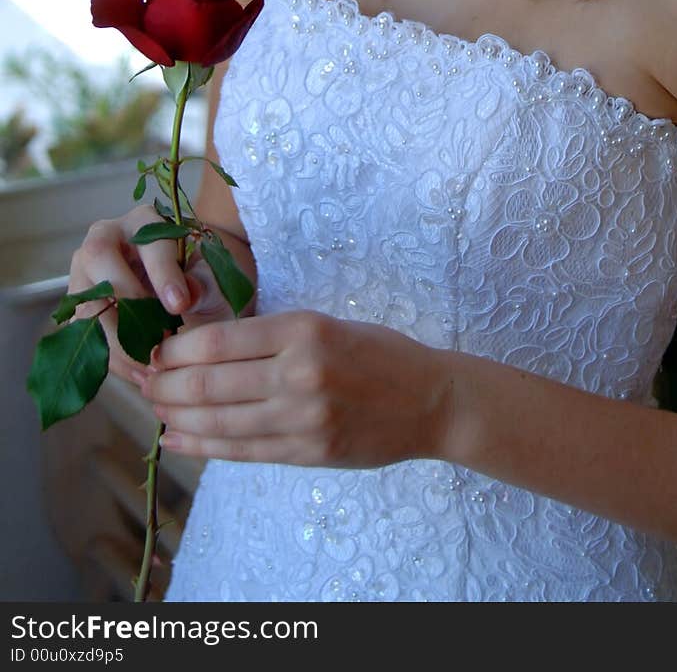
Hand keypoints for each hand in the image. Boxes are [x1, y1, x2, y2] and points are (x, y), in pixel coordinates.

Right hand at [66, 204, 235, 384]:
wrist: (188, 293)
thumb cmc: (202, 277)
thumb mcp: (213, 276)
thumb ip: (205, 281)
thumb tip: (188, 294)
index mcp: (145, 221)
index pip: (148, 242)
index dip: (163, 273)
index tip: (179, 305)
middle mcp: (106, 238)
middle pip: (98, 258)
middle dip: (127, 301)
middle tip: (158, 338)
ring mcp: (86, 272)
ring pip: (87, 301)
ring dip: (118, 340)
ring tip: (154, 368)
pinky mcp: (80, 307)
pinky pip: (87, 334)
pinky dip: (115, 359)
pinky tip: (143, 377)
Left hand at [140, 309, 453, 466]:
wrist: (431, 400)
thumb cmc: (378, 354)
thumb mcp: (326, 325)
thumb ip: (271, 336)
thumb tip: (202, 347)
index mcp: (303, 329)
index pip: (218, 340)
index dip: (176, 349)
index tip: (156, 349)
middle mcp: (300, 372)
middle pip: (208, 382)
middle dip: (165, 384)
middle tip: (143, 382)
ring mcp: (303, 418)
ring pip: (219, 420)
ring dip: (177, 416)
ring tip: (155, 410)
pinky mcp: (308, 452)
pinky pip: (242, 451)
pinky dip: (203, 446)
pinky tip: (178, 440)